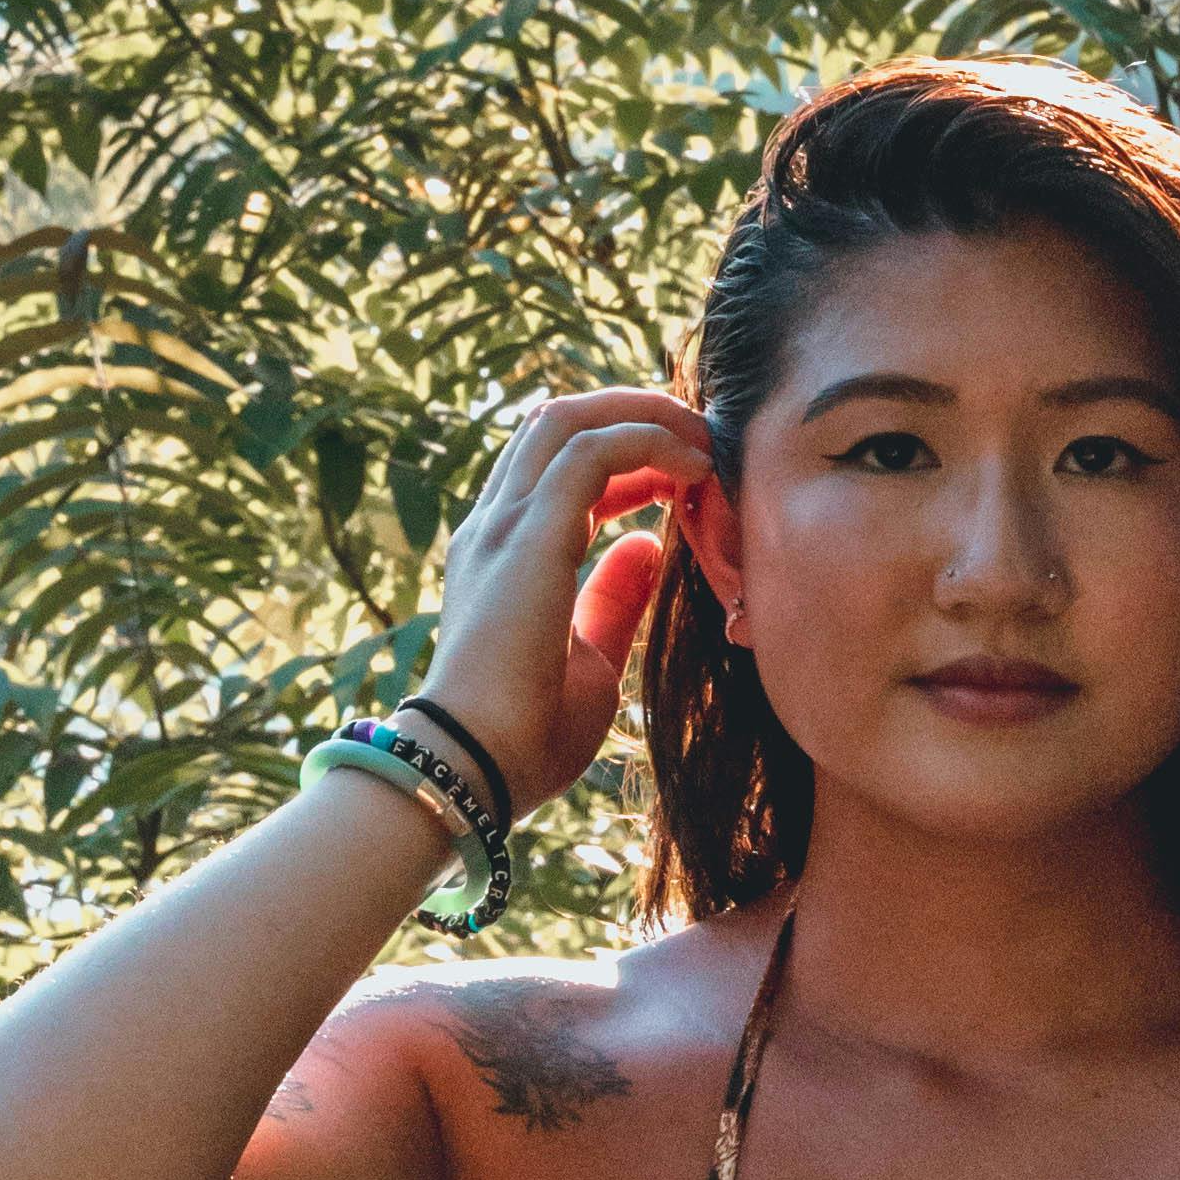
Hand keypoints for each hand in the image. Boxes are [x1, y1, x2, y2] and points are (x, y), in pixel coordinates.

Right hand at [415, 382, 721, 818]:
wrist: (477, 765)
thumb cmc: (527, 734)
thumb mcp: (589, 656)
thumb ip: (613, 599)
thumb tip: (645, 548)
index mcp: (501, 553)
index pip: (552, 464)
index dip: (620, 453)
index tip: (677, 474)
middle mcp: (495, 524)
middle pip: (557, 422)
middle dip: (631, 414)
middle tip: (697, 437)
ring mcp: (506, 523)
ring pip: (570, 419)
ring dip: (643, 417)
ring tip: (701, 442)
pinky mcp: (531, 532)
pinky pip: (594, 452)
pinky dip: (648, 442)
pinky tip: (693, 469)